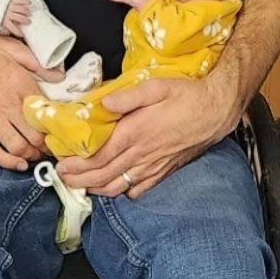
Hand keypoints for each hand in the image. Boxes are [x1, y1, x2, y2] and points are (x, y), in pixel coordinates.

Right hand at [0, 31, 53, 171]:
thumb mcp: (12, 47)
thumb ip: (37, 63)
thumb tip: (59, 77)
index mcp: (20, 84)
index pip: (46, 113)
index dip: (55, 126)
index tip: (59, 131)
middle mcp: (7, 104)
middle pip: (35, 134)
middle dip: (46, 146)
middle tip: (51, 148)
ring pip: (17, 146)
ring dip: (31, 155)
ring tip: (37, 156)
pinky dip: (7, 162)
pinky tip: (18, 165)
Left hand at [1, 0, 32, 36]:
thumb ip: (1, 29)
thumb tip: (8, 33)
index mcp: (4, 21)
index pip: (13, 28)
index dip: (18, 32)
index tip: (21, 35)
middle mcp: (8, 13)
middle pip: (21, 18)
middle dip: (26, 21)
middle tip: (29, 22)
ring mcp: (10, 6)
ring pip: (22, 9)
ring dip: (27, 12)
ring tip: (28, 13)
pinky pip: (20, 0)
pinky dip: (25, 1)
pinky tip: (29, 3)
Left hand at [56, 63, 242, 199]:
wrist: (217, 110)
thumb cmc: (188, 95)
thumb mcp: (157, 86)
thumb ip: (128, 96)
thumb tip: (103, 103)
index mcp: (136, 133)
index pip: (98, 156)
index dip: (77, 164)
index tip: (61, 164)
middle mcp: (142, 154)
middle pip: (104, 175)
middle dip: (80, 180)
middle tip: (63, 178)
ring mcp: (154, 165)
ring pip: (119, 186)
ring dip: (97, 189)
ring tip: (82, 186)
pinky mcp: (165, 170)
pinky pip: (139, 188)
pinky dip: (123, 192)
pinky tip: (116, 187)